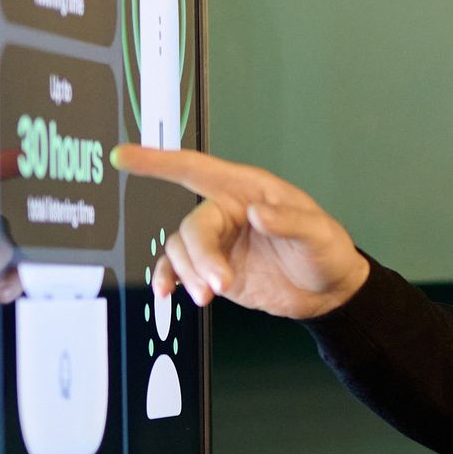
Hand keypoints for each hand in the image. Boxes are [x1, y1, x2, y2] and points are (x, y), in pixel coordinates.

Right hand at [110, 145, 369, 317]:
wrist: (328, 293)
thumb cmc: (328, 252)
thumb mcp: (318, 234)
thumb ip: (289, 222)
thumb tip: (257, 214)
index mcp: (248, 190)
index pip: (196, 168)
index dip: (158, 161)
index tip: (124, 157)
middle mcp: (227, 211)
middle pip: (192, 225)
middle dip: (199, 257)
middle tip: (219, 285)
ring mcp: (218, 241)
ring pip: (182, 249)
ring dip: (189, 274)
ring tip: (209, 295)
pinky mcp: (213, 268)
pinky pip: (178, 268)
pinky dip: (169, 279)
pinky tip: (168, 293)